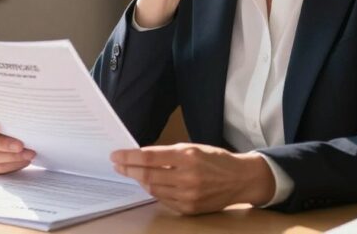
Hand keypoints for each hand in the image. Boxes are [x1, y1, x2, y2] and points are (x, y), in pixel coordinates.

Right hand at [0, 110, 36, 175]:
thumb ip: (9, 117)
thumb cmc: (11, 122)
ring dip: (12, 156)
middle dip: (3, 144)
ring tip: (28, 154)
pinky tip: (24, 161)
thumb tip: (23, 117)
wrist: (14, 137)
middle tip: (20, 145)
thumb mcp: (8, 116)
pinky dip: (12, 165)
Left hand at [111, 143, 274, 214]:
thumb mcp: (193, 148)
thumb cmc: (216, 159)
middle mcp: (187, 177)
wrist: (240, 179)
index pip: (149, 158)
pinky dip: (155, 190)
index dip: (129, 157)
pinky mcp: (189, 208)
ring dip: (140, 180)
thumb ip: (168, 154)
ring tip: (133, 173)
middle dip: (128, 170)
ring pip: (153, 189)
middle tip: (118, 165)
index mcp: (188, 157)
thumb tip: (142, 157)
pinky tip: (151, 183)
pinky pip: (164, 199)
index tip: (116, 156)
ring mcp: (188, 195)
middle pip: (147, 175)